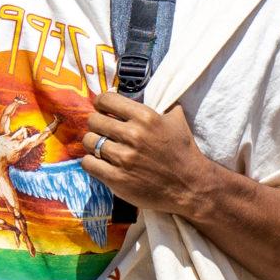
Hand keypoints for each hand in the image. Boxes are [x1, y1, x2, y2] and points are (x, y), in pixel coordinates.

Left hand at [84, 95, 219, 217]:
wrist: (191, 186)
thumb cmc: (183, 152)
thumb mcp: (177, 120)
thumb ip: (160, 105)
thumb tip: (148, 92)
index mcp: (146, 117)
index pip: (106, 100)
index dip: (101, 104)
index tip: (103, 110)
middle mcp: (133, 135)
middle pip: (94, 120)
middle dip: (97, 125)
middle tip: (104, 132)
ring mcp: (124, 158)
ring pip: (89, 141)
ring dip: (94, 144)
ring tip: (103, 148)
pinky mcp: (117, 179)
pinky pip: (88, 163)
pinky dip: (92, 162)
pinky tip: (102, 163)